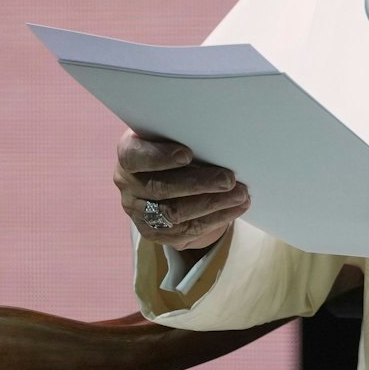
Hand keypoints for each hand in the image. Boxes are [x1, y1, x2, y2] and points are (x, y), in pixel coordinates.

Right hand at [115, 131, 250, 250]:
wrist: (166, 177)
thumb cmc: (173, 147)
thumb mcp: (172, 136)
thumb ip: (185, 137)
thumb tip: (218, 142)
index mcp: (128, 155)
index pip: (135, 156)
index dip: (159, 157)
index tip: (187, 155)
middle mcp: (128, 185)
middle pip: (161, 188)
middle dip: (198, 185)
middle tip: (228, 179)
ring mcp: (139, 212)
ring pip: (174, 214)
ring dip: (212, 205)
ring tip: (240, 195)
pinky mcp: (154, 233)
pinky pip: (186, 231)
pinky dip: (215, 219)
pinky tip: (235, 208)